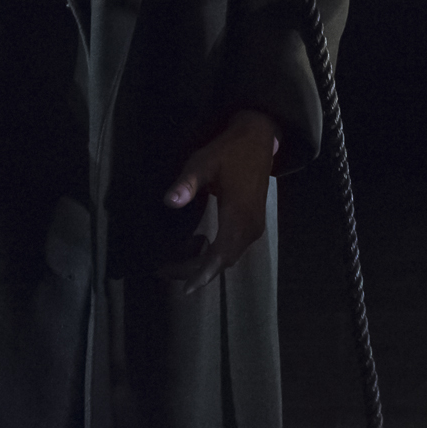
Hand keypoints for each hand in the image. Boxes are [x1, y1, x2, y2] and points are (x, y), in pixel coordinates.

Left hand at [159, 110, 278, 294]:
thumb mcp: (204, 161)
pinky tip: (199, 245)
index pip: (221, 255)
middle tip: (167, 270)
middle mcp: (250, 226)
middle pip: (224, 261)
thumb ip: (188, 182)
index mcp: (238, 214)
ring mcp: (255, 225)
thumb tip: (170, 201)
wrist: (259, 138)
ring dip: (206, 264)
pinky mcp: (254, 222)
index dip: (203, 273)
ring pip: (230, 257)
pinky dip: (216, 254)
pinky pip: (234, 248)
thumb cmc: (230, 150)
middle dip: (197, 271)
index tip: (185, 288)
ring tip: (177, 262)